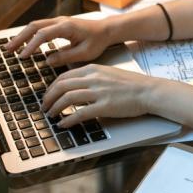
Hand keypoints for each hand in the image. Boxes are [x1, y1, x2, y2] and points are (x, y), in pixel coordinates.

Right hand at [3, 16, 111, 66]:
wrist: (106, 30)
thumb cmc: (98, 41)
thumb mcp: (84, 53)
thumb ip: (66, 57)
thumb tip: (47, 61)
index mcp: (66, 27)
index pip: (43, 34)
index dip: (31, 45)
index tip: (22, 56)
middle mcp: (60, 21)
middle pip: (34, 26)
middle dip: (19, 38)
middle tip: (7, 50)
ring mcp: (58, 21)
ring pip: (35, 26)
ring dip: (22, 36)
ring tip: (10, 48)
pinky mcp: (58, 25)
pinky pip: (40, 28)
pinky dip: (30, 35)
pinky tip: (23, 44)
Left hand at [41, 64, 158, 127]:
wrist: (148, 91)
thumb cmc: (131, 84)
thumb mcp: (108, 73)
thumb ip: (91, 77)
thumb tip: (76, 86)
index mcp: (93, 69)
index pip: (64, 76)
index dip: (52, 88)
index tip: (48, 96)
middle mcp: (93, 78)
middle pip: (62, 86)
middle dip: (49, 98)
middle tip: (44, 107)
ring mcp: (99, 92)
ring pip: (67, 98)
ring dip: (55, 108)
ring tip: (51, 115)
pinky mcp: (105, 106)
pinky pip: (80, 113)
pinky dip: (68, 119)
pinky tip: (63, 124)